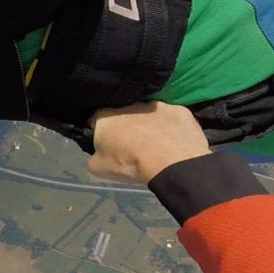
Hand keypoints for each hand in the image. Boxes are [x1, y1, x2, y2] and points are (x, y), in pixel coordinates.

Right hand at [87, 101, 210, 184]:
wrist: (170, 162)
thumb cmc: (129, 163)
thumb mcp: (99, 168)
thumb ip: (94, 157)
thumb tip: (98, 154)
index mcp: (106, 116)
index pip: (96, 119)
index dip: (100, 131)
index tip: (107, 143)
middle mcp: (129, 104)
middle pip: (124, 114)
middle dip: (127, 126)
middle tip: (133, 146)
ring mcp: (156, 105)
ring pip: (150, 114)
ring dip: (150, 126)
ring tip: (157, 146)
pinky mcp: (179, 110)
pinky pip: (173, 119)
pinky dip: (173, 128)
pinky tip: (176, 143)